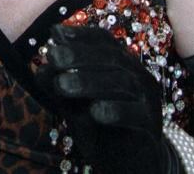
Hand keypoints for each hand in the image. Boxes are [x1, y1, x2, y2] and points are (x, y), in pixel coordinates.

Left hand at [36, 25, 181, 172]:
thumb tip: (42, 69)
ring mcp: (147, 99)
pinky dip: (115, 110)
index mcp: (119, 62)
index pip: (103, 40)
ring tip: (61, 86)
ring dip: (89, 81)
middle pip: (111, 57)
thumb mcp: (71, 101)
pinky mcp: (151, 125)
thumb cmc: (96, 123)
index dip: (80, 34)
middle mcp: (137, 75)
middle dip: (79, 55)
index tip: (55, 34)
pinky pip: (136, 114)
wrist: (126, 161)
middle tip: (53, 57)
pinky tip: (94, 112)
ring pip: (123, 82)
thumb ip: (58, 83)